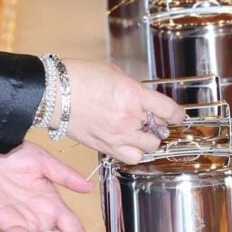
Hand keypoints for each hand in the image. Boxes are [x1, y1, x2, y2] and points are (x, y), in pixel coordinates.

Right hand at [61, 58, 184, 164]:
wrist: (53, 92)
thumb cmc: (78, 77)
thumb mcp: (113, 73)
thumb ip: (133, 88)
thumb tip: (144, 98)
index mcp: (133, 95)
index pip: (169, 111)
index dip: (178, 115)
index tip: (178, 115)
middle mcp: (128, 118)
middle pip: (159, 132)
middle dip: (158, 126)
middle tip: (150, 119)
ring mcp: (116, 135)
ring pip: (148, 148)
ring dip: (147, 140)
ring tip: (138, 131)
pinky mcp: (104, 146)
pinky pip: (130, 158)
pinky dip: (134, 152)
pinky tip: (127, 142)